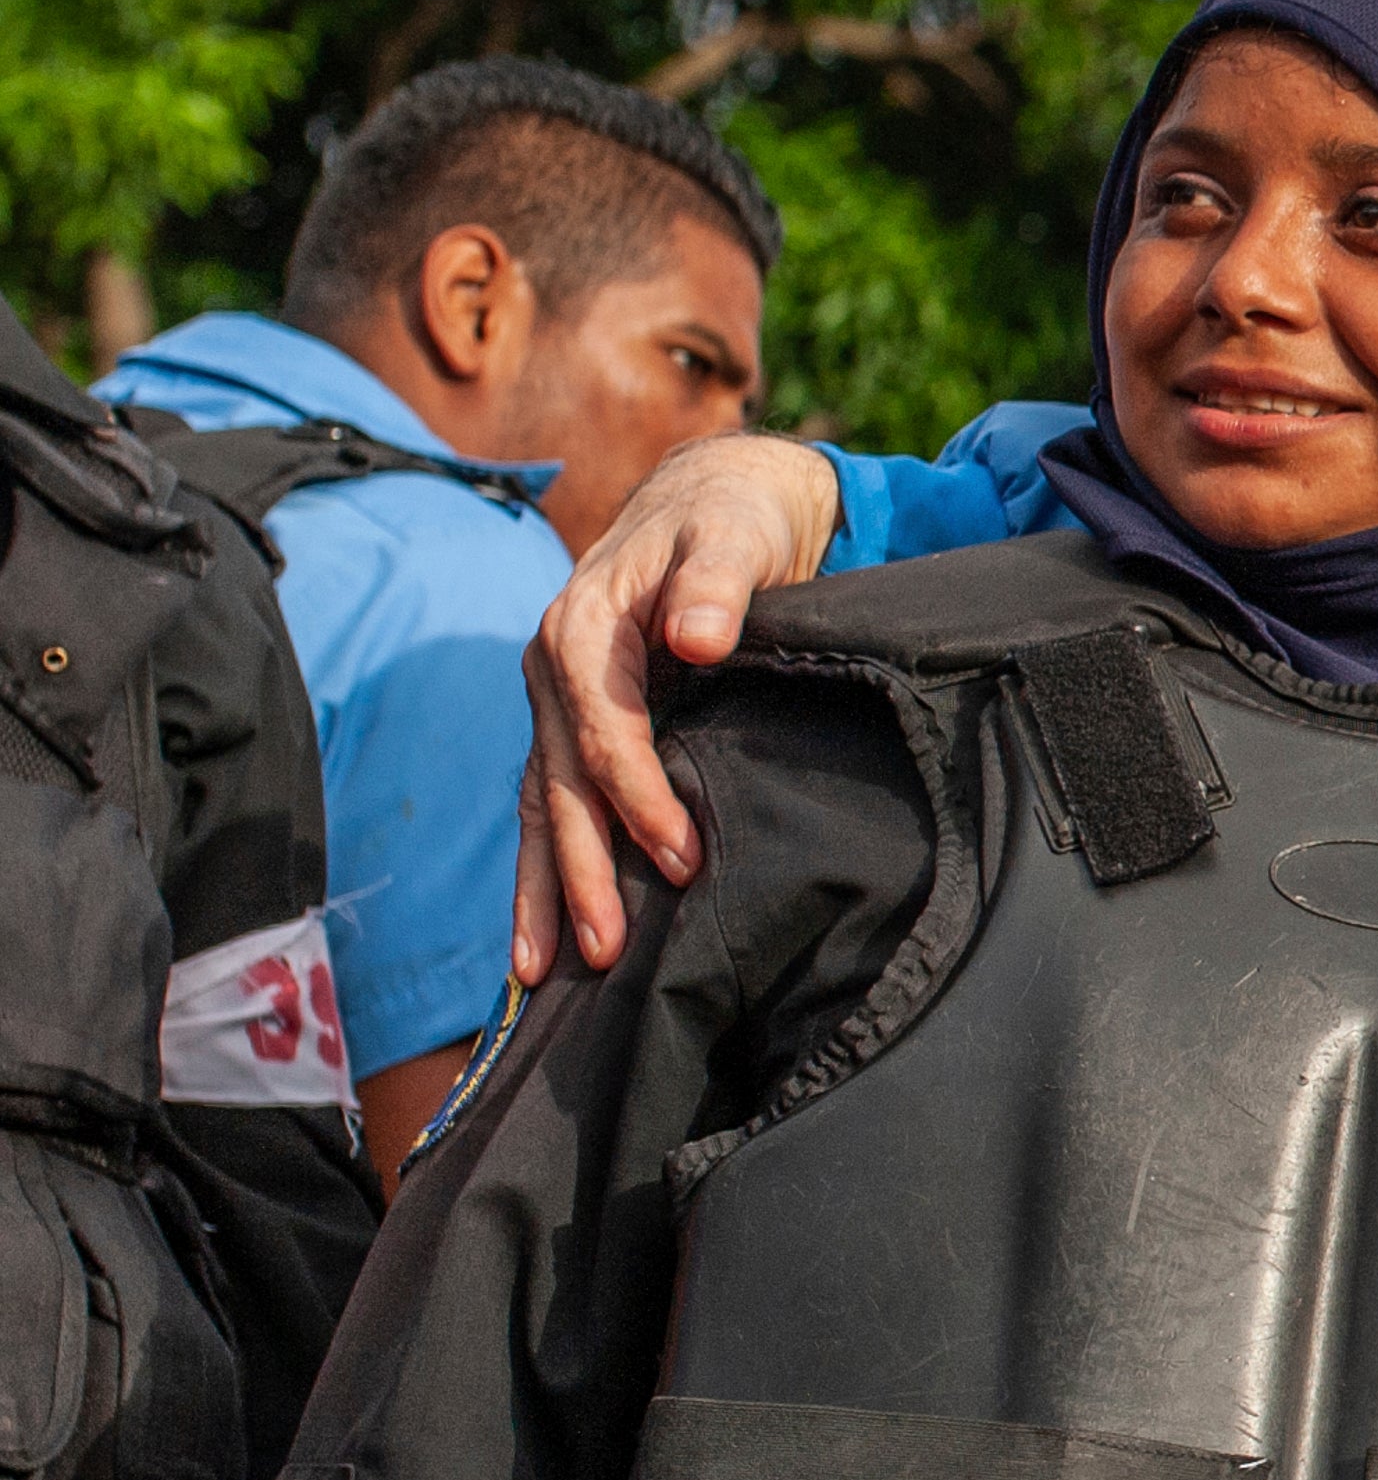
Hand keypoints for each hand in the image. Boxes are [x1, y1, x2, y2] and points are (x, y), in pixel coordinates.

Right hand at [513, 433, 840, 980]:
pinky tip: (543, 937)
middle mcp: (553, 673)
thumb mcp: (735, 537)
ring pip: (540, 808)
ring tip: (540, 975)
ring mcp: (556, 705)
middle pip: (559, 787)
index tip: (681, 859)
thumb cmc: (730, 523)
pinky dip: (546, 868)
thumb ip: (719, 584)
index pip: (605, 735)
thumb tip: (698, 637)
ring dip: (543, 890)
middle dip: (579, 872)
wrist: (711, 504)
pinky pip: (551, 805)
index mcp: (582, 632)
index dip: (640, 799)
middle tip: (605, 952)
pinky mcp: (573, 727)